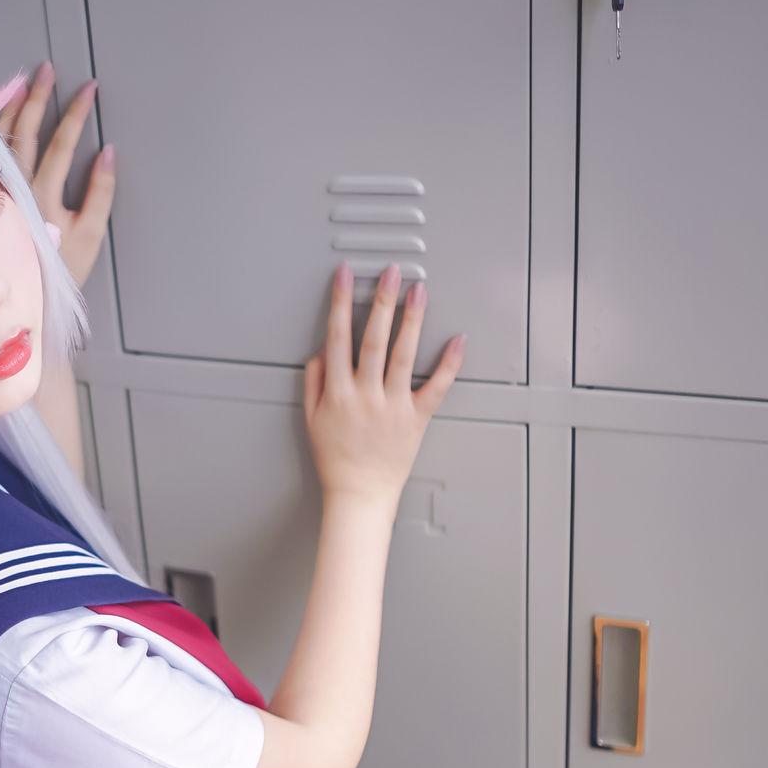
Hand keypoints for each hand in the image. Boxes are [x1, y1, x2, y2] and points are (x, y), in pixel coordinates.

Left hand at [0, 60, 116, 283]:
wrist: (22, 299)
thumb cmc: (59, 269)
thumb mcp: (90, 235)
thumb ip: (101, 192)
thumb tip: (108, 152)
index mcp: (43, 196)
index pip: (62, 143)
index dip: (77, 113)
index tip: (89, 88)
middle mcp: (16, 189)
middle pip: (27, 132)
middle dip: (40, 98)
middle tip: (48, 70)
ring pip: (1, 140)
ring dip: (13, 107)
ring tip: (22, 81)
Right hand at [302, 264, 463, 510]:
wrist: (359, 495)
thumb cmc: (336, 461)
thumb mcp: (310, 420)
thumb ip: (313, 383)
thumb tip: (320, 351)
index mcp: (336, 392)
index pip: (337, 337)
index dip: (339, 302)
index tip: (344, 276)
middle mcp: (365, 394)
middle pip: (373, 338)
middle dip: (381, 300)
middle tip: (390, 272)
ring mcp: (393, 405)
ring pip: (403, 354)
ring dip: (411, 319)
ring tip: (418, 291)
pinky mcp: (417, 418)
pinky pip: (436, 387)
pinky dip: (449, 363)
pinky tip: (457, 340)